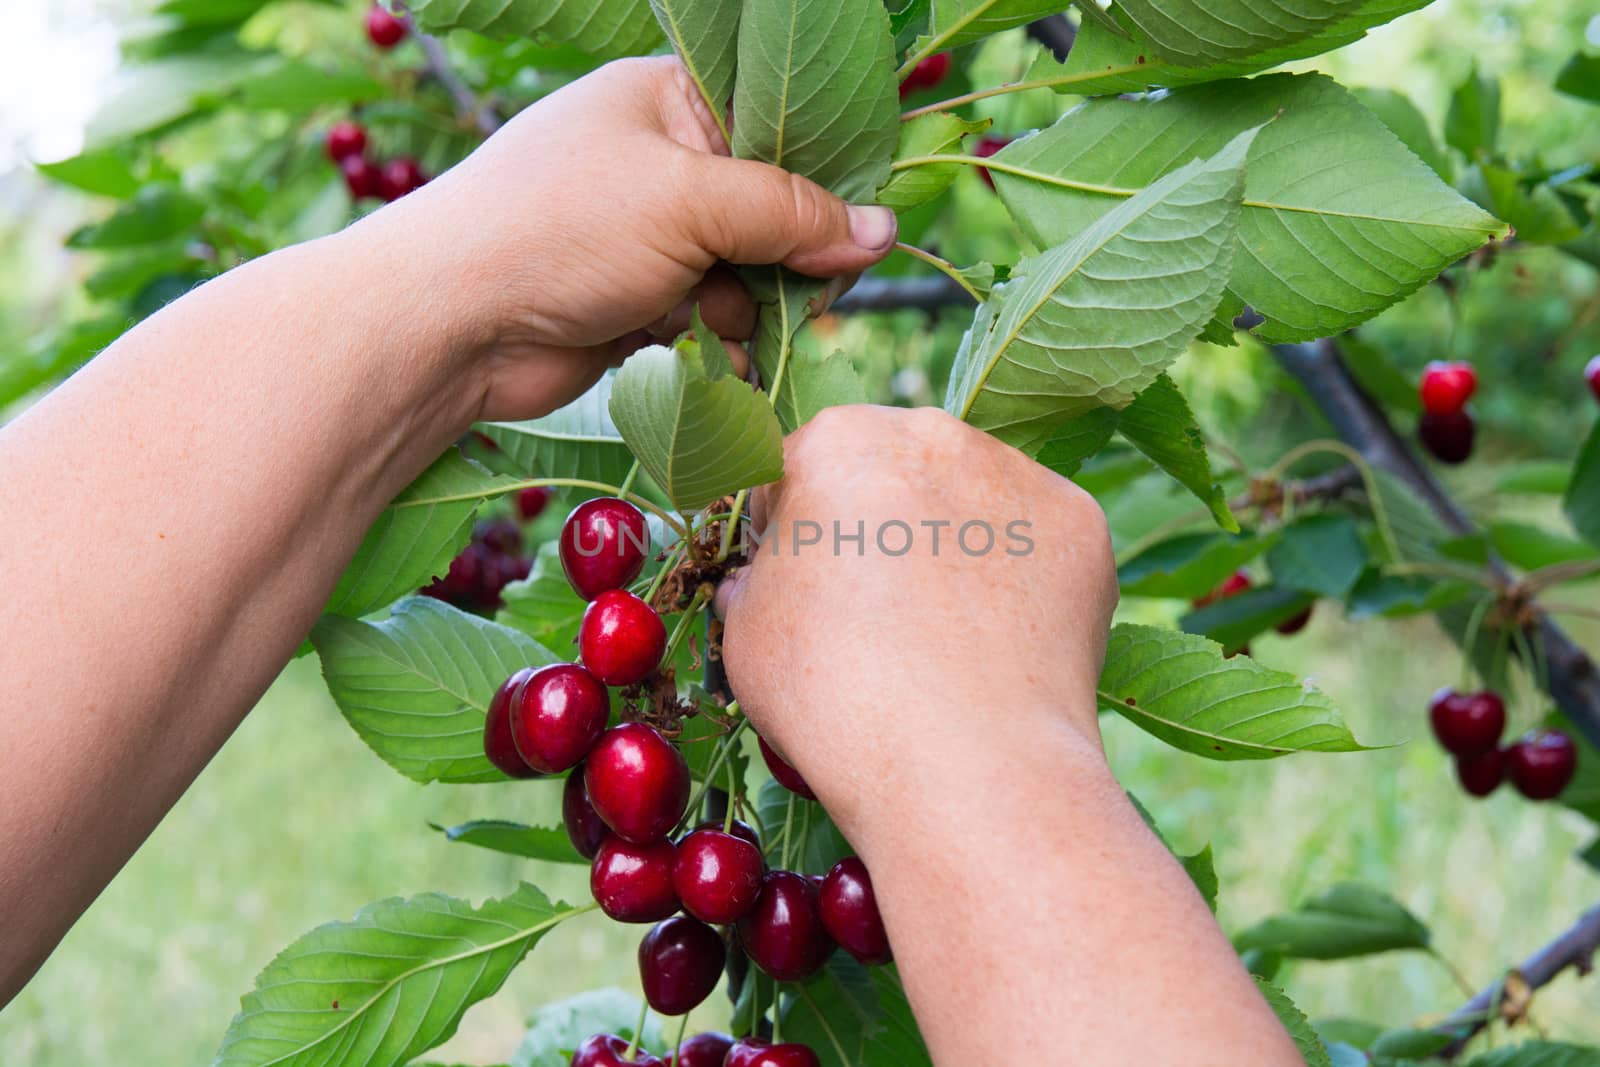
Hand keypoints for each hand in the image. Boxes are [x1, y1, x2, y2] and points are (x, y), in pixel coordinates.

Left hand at [368, 56, 898, 422]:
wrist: (450, 324)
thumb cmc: (561, 229)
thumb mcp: (690, 201)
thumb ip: (791, 213)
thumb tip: (883, 232)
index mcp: (667, 102)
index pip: (778, 124)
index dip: (827, 173)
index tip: (867, 223)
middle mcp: (658, 163)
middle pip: (769, 209)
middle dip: (789, 258)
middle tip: (808, 292)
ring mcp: (644, 237)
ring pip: (744, 275)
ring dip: (746, 310)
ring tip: (718, 324)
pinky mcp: (634, 304)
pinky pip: (707, 322)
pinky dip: (714, 346)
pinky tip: (707, 360)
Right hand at [715, 405, 1118, 837]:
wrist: (966, 768)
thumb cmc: (836, 699)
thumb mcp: (744, 635)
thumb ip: (752, 580)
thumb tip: (766, 579)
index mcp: (836, 440)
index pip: (797, 471)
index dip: (788, 534)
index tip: (800, 589)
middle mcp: (932, 433)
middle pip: (890, 471)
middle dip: (877, 525)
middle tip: (875, 617)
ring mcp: (1017, 473)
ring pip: (968, 499)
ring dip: (950, 544)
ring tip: (944, 639)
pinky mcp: (1080, 522)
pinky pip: (1032, 541)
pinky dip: (1017, 580)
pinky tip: (999, 643)